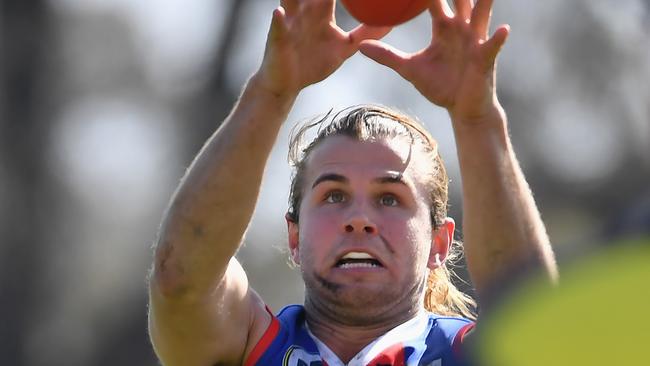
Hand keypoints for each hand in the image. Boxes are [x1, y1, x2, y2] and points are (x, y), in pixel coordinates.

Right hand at [254, 0, 390, 96]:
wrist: (287, 84)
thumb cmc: (313, 63)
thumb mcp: (343, 48)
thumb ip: (364, 35)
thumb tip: (390, 24)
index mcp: (320, 11)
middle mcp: (304, 11)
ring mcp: (290, 23)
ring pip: (291, 0)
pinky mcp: (278, 40)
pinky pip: (277, 28)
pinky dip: (278, 20)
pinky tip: (279, 12)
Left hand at [359, 0, 508, 122]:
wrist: (462, 108)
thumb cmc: (440, 86)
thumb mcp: (409, 69)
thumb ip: (387, 55)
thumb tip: (360, 47)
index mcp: (444, 26)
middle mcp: (462, 28)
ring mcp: (475, 41)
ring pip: (480, 15)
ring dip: (483, 2)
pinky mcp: (484, 59)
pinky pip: (492, 47)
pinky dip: (497, 39)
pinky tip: (502, 30)